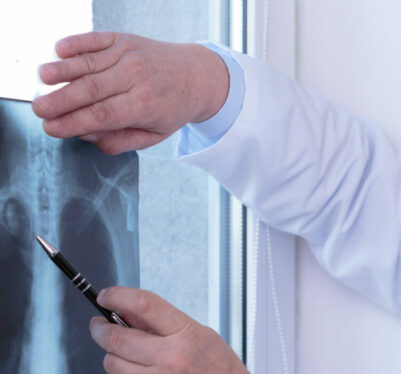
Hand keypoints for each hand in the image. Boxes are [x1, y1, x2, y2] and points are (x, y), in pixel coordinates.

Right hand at [32, 32, 229, 153]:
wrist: (197, 75)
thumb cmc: (171, 109)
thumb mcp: (154, 135)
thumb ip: (120, 141)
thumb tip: (86, 134)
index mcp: (145, 105)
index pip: (103, 115)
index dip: (73, 122)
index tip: (50, 128)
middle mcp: (136, 77)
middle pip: (91, 89)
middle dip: (61, 100)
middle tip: (38, 109)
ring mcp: (129, 55)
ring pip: (89, 63)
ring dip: (62, 70)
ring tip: (42, 80)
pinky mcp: (123, 39)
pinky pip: (95, 40)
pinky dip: (76, 43)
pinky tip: (59, 51)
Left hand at [89, 287, 282, 373]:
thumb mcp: (201, 337)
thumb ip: (164, 325)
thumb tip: (127, 313)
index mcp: (186, 336)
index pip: (143, 305)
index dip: (117, 296)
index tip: (106, 296)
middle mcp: (170, 359)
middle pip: (116, 338)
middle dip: (101, 329)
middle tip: (101, 327)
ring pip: (112, 363)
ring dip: (114, 357)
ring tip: (130, 358)